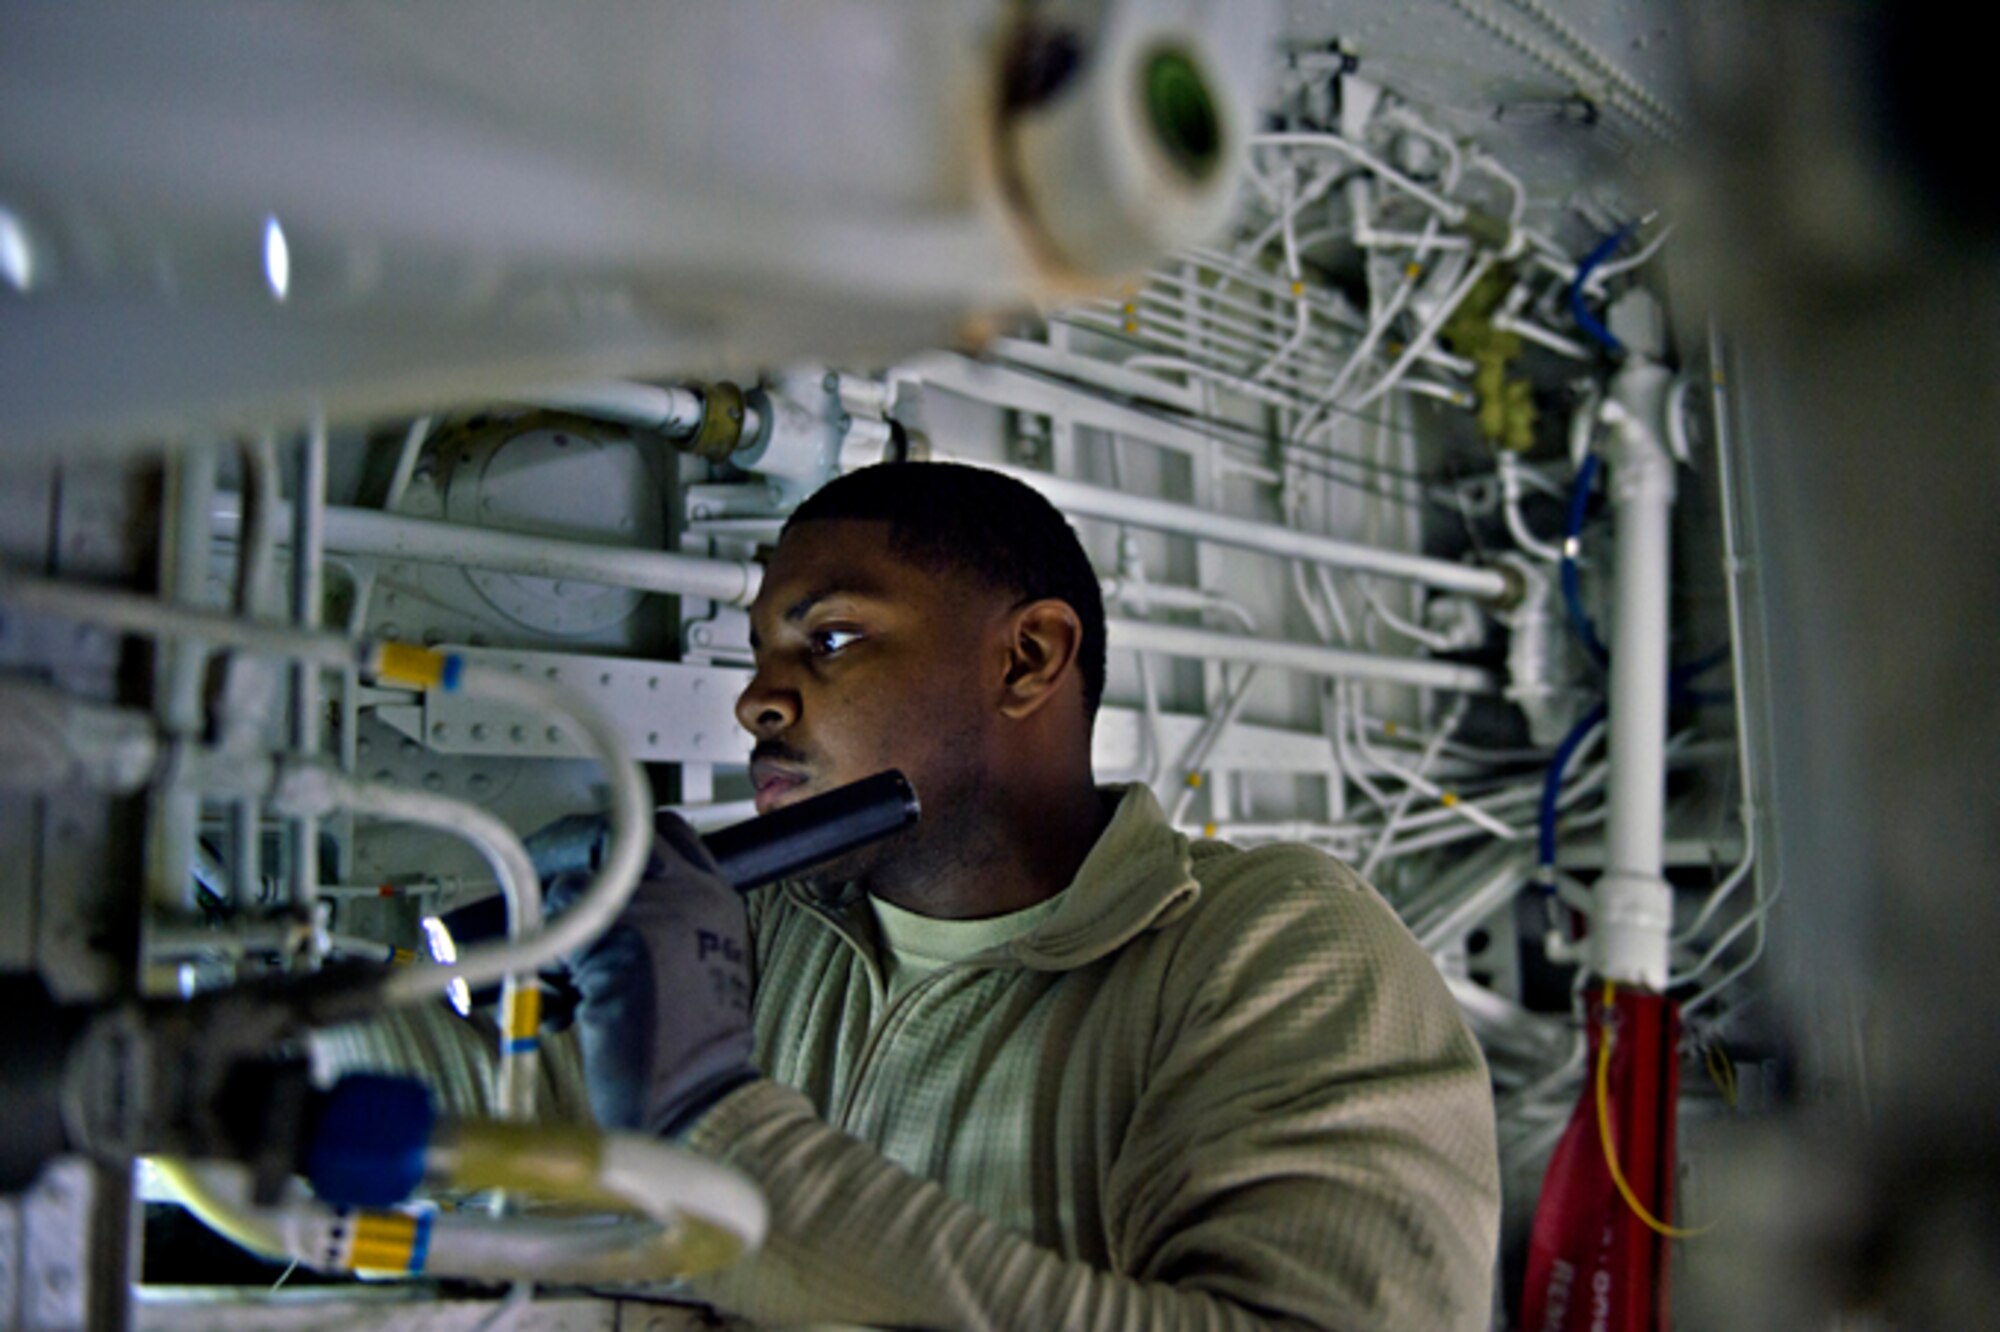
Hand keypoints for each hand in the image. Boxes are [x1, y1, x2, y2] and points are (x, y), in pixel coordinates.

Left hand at [542, 815, 757, 1136]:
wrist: (698, 1103)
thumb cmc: (685, 1056)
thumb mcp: (690, 971)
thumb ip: (656, 929)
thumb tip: (589, 914)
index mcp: (717, 903)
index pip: (669, 837)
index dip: (619, 849)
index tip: (583, 869)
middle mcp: (695, 896)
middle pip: (618, 840)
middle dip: (569, 860)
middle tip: (546, 893)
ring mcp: (660, 913)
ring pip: (575, 885)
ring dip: (556, 933)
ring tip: (564, 984)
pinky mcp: (621, 941)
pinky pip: (557, 929)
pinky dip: (548, 970)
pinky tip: (566, 1009)